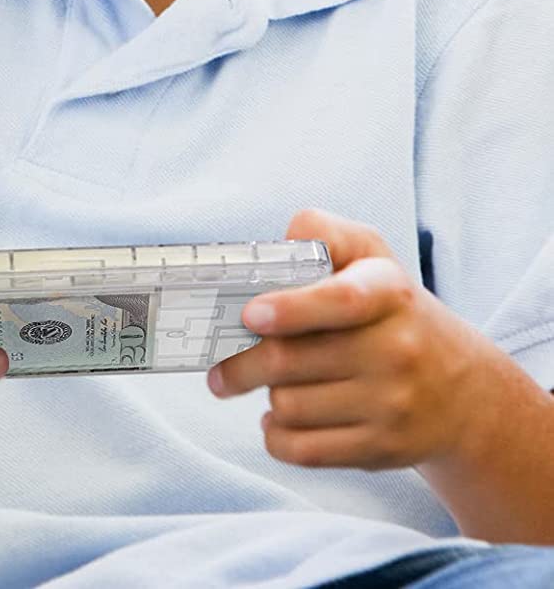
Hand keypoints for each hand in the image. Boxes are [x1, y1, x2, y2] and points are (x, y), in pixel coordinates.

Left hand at [207, 209, 501, 470]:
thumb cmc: (391, 309)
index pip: (339, 299)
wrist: (464, 390)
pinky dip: (277, 436)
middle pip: (289, 359)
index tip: (250, 316)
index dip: (289, 308)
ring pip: (290, 405)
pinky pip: (305, 449)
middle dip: (240, 363)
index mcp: (388, 291)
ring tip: (268, 385)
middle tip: (219, 367)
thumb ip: (320, 232)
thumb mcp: (369, 254)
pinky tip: (279, 419)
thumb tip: (276, 248)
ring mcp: (394, 403)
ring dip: (266, 396)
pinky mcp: (385, 448)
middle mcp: (397, 348)